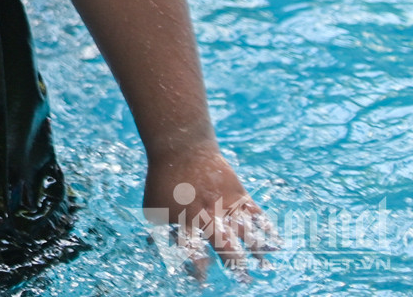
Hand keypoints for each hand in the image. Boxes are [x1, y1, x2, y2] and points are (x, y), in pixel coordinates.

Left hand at [143, 144, 275, 279]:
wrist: (182, 148)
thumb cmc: (164, 180)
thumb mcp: (154, 209)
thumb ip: (159, 233)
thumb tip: (158, 251)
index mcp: (187, 223)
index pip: (194, 254)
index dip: (198, 271)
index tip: (201, 283)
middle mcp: (210, 217)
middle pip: (227, 246)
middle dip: (236, 265)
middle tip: (244, 280)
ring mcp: (227, 205)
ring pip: (247, 233)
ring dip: (258, 251)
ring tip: (264, 266)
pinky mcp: (240, 195)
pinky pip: (258, 216)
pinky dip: (268, 230)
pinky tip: (277, 243)